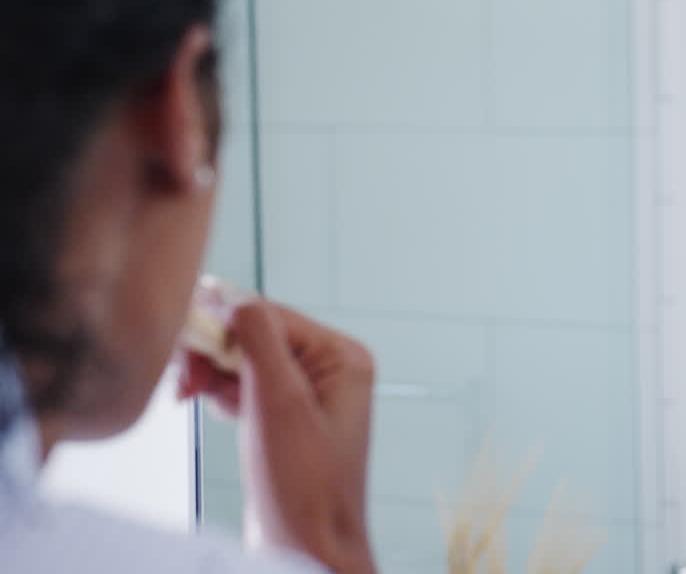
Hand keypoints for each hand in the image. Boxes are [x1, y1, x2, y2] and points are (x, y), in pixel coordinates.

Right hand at [179, 301, 377, 573]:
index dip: (223, 321)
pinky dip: (219, 392)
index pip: (271, 316)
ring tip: (188, 393)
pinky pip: (244, 387)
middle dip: (214, 350)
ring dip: (212, 372)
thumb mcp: (279, 403)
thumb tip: (234, 297)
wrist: (305, 551)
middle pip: (256, 335)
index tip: (182, 331)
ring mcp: (309, 396)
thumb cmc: (304, 485)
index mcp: (342, 358)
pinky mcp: (285, 420)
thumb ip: (259, 342)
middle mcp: (331, 371)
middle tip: (184, 377)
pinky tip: (207, 406)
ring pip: (244, 361)